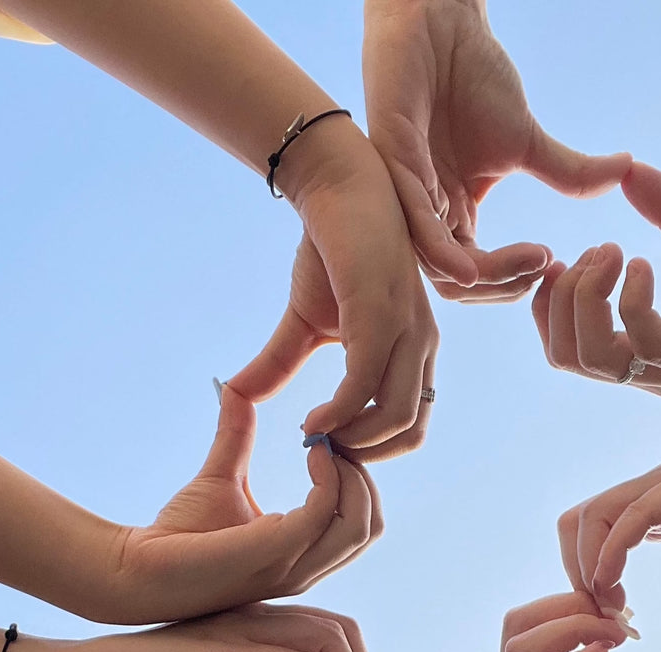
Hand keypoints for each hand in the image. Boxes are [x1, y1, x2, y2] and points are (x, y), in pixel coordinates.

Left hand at [110, 382, 382, 622]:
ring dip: (352, 477)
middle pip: (370, 526)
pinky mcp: (273, 554)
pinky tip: (310, 449)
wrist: (134, 569)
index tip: (328, 439)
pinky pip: (324, 514)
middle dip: (364, 478)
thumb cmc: (176, 535)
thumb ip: (236, 436)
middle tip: (333, 440)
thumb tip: (235, 386)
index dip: (355, 479)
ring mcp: (293, 566)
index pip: (360, 523)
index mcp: (301, 554)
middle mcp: (305, 567)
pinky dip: (328, 477)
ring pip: (360, 524)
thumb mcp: (220, 476)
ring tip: (323, 443)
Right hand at [228, 140, 439, 461]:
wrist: (336, 187)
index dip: (373, 450)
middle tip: (320, 452)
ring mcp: (408, 330)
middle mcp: (422, 345)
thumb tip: (238, 396)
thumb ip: (282, 364)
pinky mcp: (382, 313)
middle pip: (412, 431)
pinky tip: (311, 421)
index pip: (413, 424)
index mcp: (415, 351)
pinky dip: (339, 413)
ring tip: (313, 436)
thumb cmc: (330, 253)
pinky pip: (365, 383)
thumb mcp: (305, 321)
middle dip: (364, 455)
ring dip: (352, 440)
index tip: (328, 450)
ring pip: (396, 417)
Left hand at [363, 0, 631, 301]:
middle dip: (501, 286)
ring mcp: (406, 193)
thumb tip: (625, 173)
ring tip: (528, 262)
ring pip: (433, 264)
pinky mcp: (392, 166)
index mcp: (451, 215)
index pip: (475, 275)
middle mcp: (426, 213)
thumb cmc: (473, 77)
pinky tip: (471, 266)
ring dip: (483, 276)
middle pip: (454, 283)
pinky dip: (440, 253)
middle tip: (540, 268)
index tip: (550, 262)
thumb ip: (569, 172)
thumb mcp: (528, 141)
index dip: (512, 280)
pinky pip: (411, 223)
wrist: (441, 24)